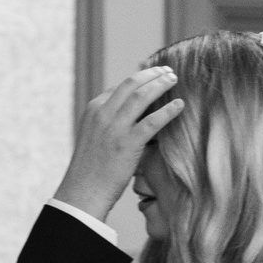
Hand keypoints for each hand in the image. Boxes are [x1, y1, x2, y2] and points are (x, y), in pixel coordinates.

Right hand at [54, 65, 182, 223]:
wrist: (83, 192)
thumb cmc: (91, 170)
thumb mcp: (94, 138)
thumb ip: (109, 123)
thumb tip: (131, 117)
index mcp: (94, 110)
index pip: (120, 87)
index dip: (140, 79)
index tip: (154, 76)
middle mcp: (103, 114)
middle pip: (132, 84)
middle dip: (152, 74)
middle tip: (168, 71)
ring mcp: (115, 127)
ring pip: (142, 96)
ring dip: (161, 84)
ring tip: (174, 80)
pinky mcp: (127, 143)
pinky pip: (152, 121)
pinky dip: (168, 110)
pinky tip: (180, 106)